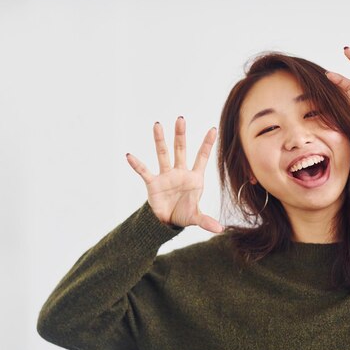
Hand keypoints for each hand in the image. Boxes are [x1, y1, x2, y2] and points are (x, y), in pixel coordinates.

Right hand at [125, 117, 223, 232]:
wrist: (167, 221)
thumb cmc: (184, 214)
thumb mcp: (196, 218)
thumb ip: (206, 221)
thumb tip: (220, 229)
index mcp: (194, 178)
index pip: (201, 158)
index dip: (207, 144)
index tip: (213, 129)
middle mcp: (179, 173)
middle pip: (181, 150)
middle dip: (181, 135)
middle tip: (181, 119)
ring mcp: (166, 176)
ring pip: (163, 154)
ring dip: (160, 140)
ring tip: (157, 125)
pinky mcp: (153, 183)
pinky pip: (144, 172)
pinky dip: (137, 164)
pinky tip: (130, 156)